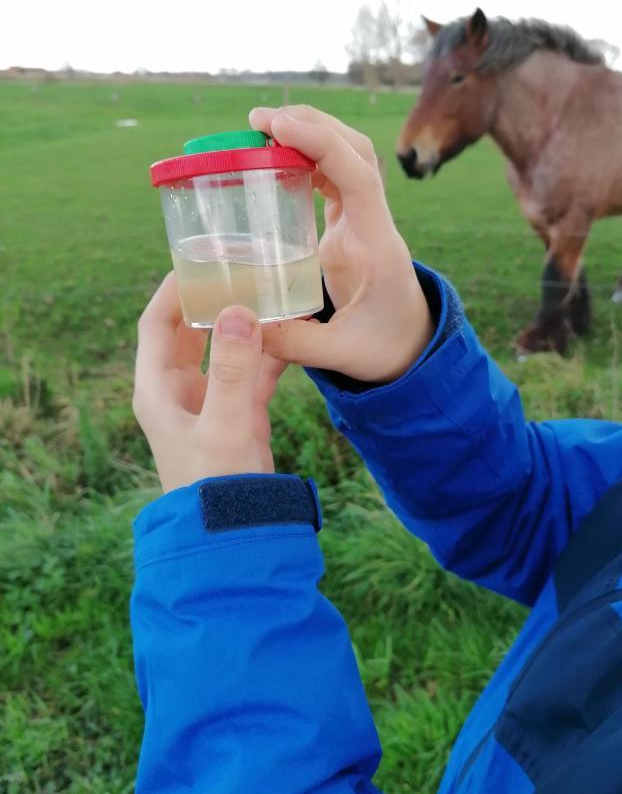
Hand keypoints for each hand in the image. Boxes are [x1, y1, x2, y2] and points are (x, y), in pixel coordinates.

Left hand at [133, 273, 285, 491]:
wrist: (233, 534)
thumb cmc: (216, 484)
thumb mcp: (225, 426)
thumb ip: (234, 370)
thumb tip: (239, 311)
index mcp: (158, 389)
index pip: (157, 323)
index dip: (174, 289)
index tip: (200, 259)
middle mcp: (179, 391)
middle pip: (191, 330)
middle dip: (214, 300)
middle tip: (242, 268)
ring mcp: (210, 402)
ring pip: (226, 349)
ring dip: (246, 325)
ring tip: (271, 292)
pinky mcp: (238, 415)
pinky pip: (252, 372)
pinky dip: (269, 353)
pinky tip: (292, 332)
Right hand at [249, 105, 433, 382]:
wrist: (413, 347)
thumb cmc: (385, 349)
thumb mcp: (343, 355)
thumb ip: (294, 343)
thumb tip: (244, 325)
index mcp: (376, 246)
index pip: (358, 177)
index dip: (322, 143)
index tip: (278, 127)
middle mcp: (373, 223)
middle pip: (355, 150)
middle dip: (312, 124)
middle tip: (258, 119)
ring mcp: (364, 221)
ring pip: (345, 157)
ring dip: (308, 134)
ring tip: (260, 129)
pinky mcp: (351, 226)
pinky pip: (333, 178)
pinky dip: (306, 159)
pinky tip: (275, 159)